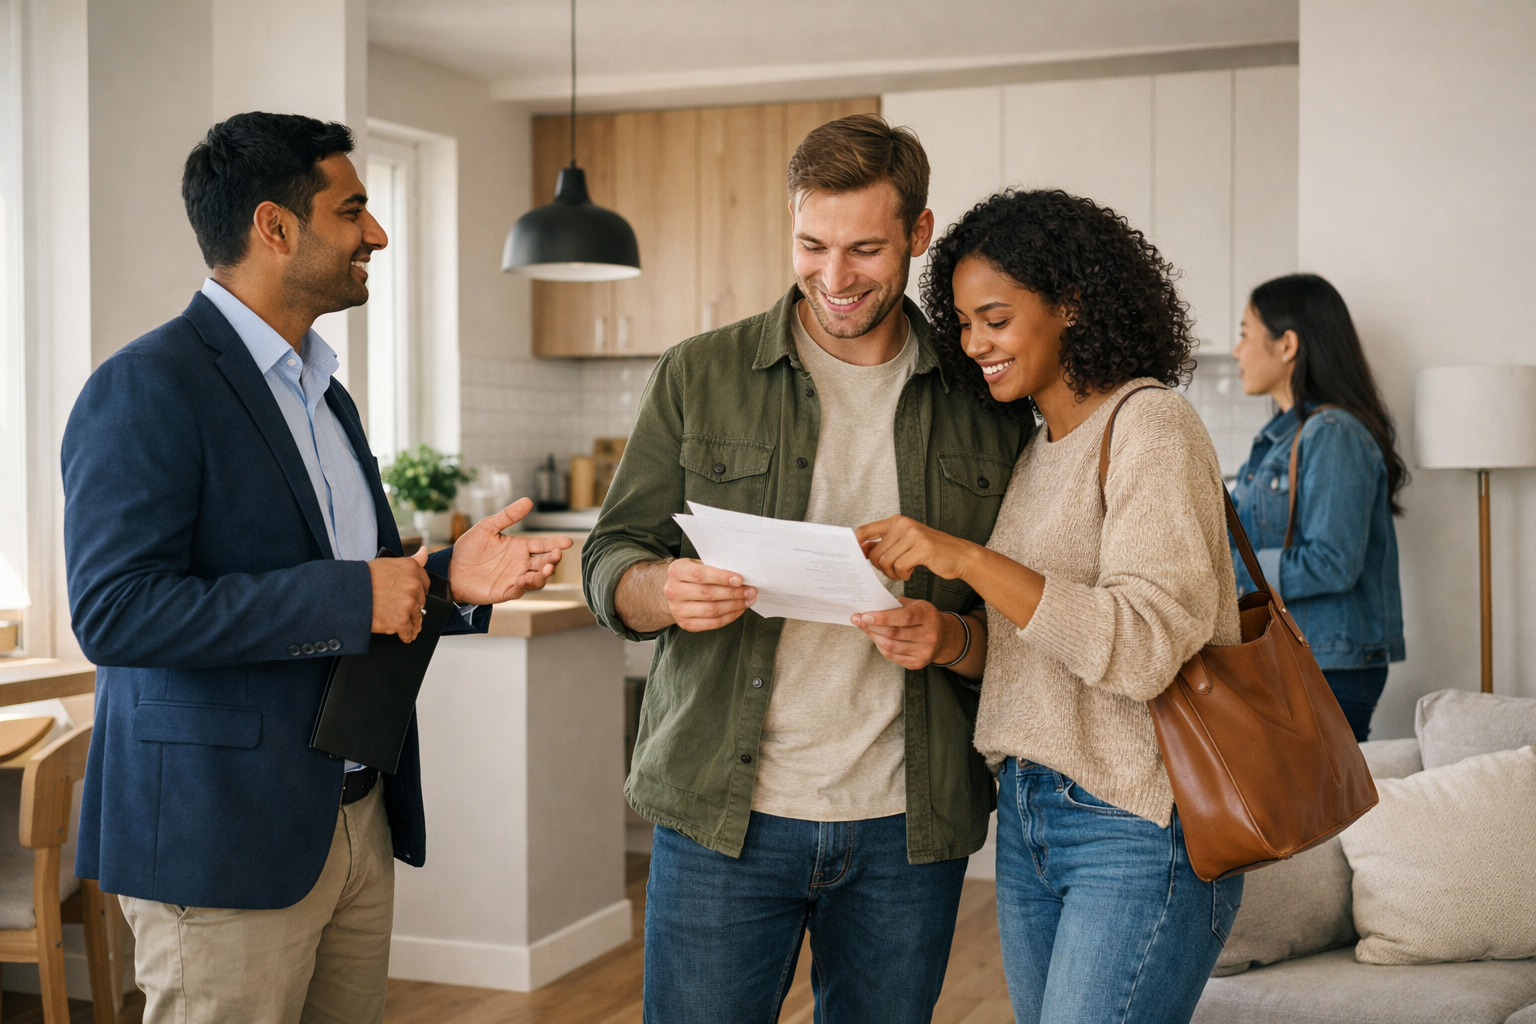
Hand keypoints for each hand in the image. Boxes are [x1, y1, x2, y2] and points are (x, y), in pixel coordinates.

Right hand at [369, 546, 430, 641]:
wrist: (348, 593)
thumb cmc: (364, 578)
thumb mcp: (388, 563)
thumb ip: (411, 561)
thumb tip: (424, 552)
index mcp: (412, 568)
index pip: (425, 583)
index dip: (417, 591)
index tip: (412, 596)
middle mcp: (414, 585)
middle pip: (421, 601)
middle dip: (413, 606)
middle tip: (402, 610)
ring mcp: (408, 603)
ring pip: (417, 617)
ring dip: (411, 622)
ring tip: (405, 625)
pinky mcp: (401, 620)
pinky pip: (408, 631)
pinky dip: (405, 635)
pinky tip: (403, 635)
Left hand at [446, 497, 573, 603]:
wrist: (450, 570)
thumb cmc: (469, 548)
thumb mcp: (487, 527)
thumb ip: (507, 516)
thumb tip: (528, 501)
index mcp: (520, 547)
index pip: (542, 545)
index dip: (555, 543)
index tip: (567, 541)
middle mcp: (521, 564)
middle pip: (544, 562)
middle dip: (553, 559)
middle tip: (557, 554)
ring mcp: (515, 578)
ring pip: (537, 578)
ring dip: (544, 574)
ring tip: (547, 568)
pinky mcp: (505, 591)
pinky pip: (519, 590)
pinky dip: (524, 585)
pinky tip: (524, 579)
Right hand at [664, 558, 756, 631]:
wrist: (676, 591)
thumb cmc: (693, 575)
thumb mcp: (698, 564)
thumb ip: (715, 567)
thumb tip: (742, 576)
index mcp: (676, 571)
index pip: (700, 575)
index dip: (721, 577)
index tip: (740, 579)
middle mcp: (673, 591)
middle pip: (708, 594)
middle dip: (733, 593)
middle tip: (750, 590)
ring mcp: (678, 610)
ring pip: (712, 610)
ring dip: (734, 606)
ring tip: (748, 600)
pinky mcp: (685, 624)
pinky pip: (712, 623)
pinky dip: (729, 617)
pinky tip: (739, 609)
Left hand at [852, 598, 951, 669]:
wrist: (943, 636)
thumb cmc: (924, 617)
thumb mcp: (915, 604)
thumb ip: (895, 606)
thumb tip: (870, 608)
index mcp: (927, 615)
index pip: (903, 618)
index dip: (882, 618)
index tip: (864, 616)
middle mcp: (929, 634)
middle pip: (894, 633)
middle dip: (872, 627)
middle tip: (858, 620)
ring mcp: (924, 651)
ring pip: (890, 646)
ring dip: (874, 637)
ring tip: (865, 629)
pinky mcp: (918, 663)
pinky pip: (892, 656)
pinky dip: (880, 646)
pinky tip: (876, 638)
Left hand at [855, 516, 978, 582]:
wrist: (959, 555)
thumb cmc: (930, 551)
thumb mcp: (904, 542)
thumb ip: (884, 543)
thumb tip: (861, 548)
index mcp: (896, 521)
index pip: (865, 530)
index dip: (855, 544)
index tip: (855, 557)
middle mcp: (903, 524)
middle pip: (874, 553)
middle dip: (880, 568)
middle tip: (893, 571)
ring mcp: (913, 535)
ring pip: (885, 561)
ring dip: (892, 573)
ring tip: (902, 572)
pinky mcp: (922, 548)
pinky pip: (899, 567)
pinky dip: (902, 575)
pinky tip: (910, 573)